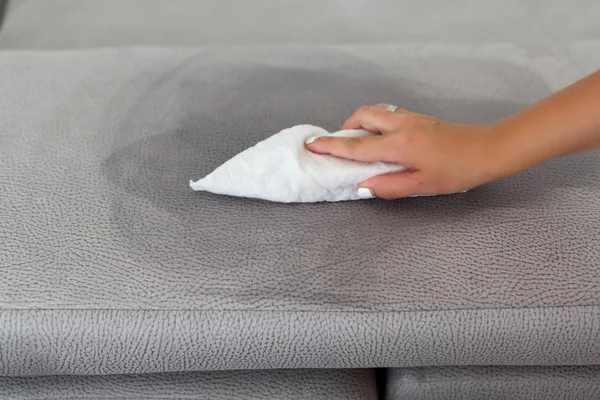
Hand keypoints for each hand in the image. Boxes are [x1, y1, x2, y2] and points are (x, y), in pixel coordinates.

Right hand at [305, 104, 505, 198]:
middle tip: (340, 146)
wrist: (488, 150)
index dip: (331, 146)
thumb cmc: (457, 171)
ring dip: (359, 123)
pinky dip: (374, 122)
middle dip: (344, 128)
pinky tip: (381, 138)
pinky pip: (387, 114)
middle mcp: (400, 126)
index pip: (356, 145)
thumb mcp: (423, 185)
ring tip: (359, 143)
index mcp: (399, 145)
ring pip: (374, 112)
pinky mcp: (418, 118)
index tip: (310, 144)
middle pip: (362, 117)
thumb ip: (390, 186)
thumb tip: (363, 186)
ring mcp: (410, 118)